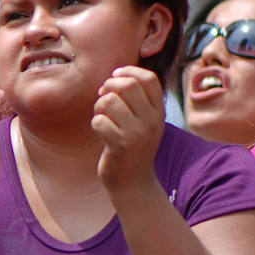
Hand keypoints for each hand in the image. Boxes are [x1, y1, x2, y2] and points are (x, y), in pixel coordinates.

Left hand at [94, 66, 164, 193]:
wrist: (133, 183)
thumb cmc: (133, 147)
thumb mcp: (144, 122)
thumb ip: (138, 100)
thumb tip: (117, 75)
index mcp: (158, 112)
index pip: (149, 79)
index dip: (129, 71)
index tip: (115, 76)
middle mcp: (151, 121)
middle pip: (126, 85)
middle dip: (108, 86)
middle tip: (103, 97)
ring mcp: (137, 134)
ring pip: (109, 101)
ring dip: (99, 107)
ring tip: (102, 117)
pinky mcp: (120, 146)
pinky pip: (99, 121)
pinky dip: (95, 123)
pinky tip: (101, 132)